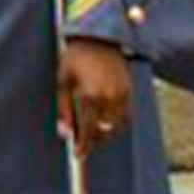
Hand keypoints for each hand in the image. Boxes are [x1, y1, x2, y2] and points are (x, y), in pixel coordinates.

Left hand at [56, 35, 132, 152]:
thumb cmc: (76, 58)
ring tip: (94, 133)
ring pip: (118, 127)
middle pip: (104, 132)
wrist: (99, 37)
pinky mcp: (130, 90)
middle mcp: (109, 97)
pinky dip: (117, 124)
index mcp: (90, 96)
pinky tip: (106, 122)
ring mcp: (122, 94)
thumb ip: (63, 110)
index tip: (78, 156)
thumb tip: (64, 134)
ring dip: (107, 134)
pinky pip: (126, 116)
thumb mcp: (63, 82)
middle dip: (95, 141)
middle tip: (84, 144)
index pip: (88, 131)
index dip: (83, 146)